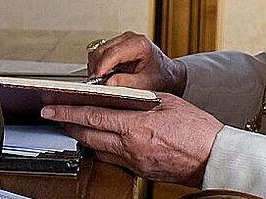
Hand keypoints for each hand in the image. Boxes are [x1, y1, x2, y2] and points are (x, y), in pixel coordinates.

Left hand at [41, 93, 222, 185]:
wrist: (214, 156)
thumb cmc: (196, 128)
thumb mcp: (167, 102)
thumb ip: (139, 99)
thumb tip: (118, 95)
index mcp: (136, 126)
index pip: (92, 117)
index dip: (67, 112)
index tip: (51, 108)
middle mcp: (131, 147)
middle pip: (88, 136)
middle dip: (69, 125)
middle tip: (55, 115)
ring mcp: (134, 162)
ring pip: (97, 150)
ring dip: (84, 138)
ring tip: (75, 126)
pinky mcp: (140, 171)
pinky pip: (113, 159)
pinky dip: (102, 148)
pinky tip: (101, 141)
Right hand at [88, 31, 185, 94]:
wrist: (169, 75)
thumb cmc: (162, 78)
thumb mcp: (146, 84)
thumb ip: (126, 83)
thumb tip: (106, 83)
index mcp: (139, 44)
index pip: (112, 53)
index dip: (100, 68)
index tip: (94, 81)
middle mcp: (129, 38)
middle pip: (101, 51)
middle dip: (96, 69)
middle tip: (96, 86)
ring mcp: (122, 40)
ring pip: (98, 52)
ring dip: (96, 68)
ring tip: (103, 82)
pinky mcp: (117, 46)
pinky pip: (100, 55)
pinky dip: (99, 67)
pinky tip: (107, 77)